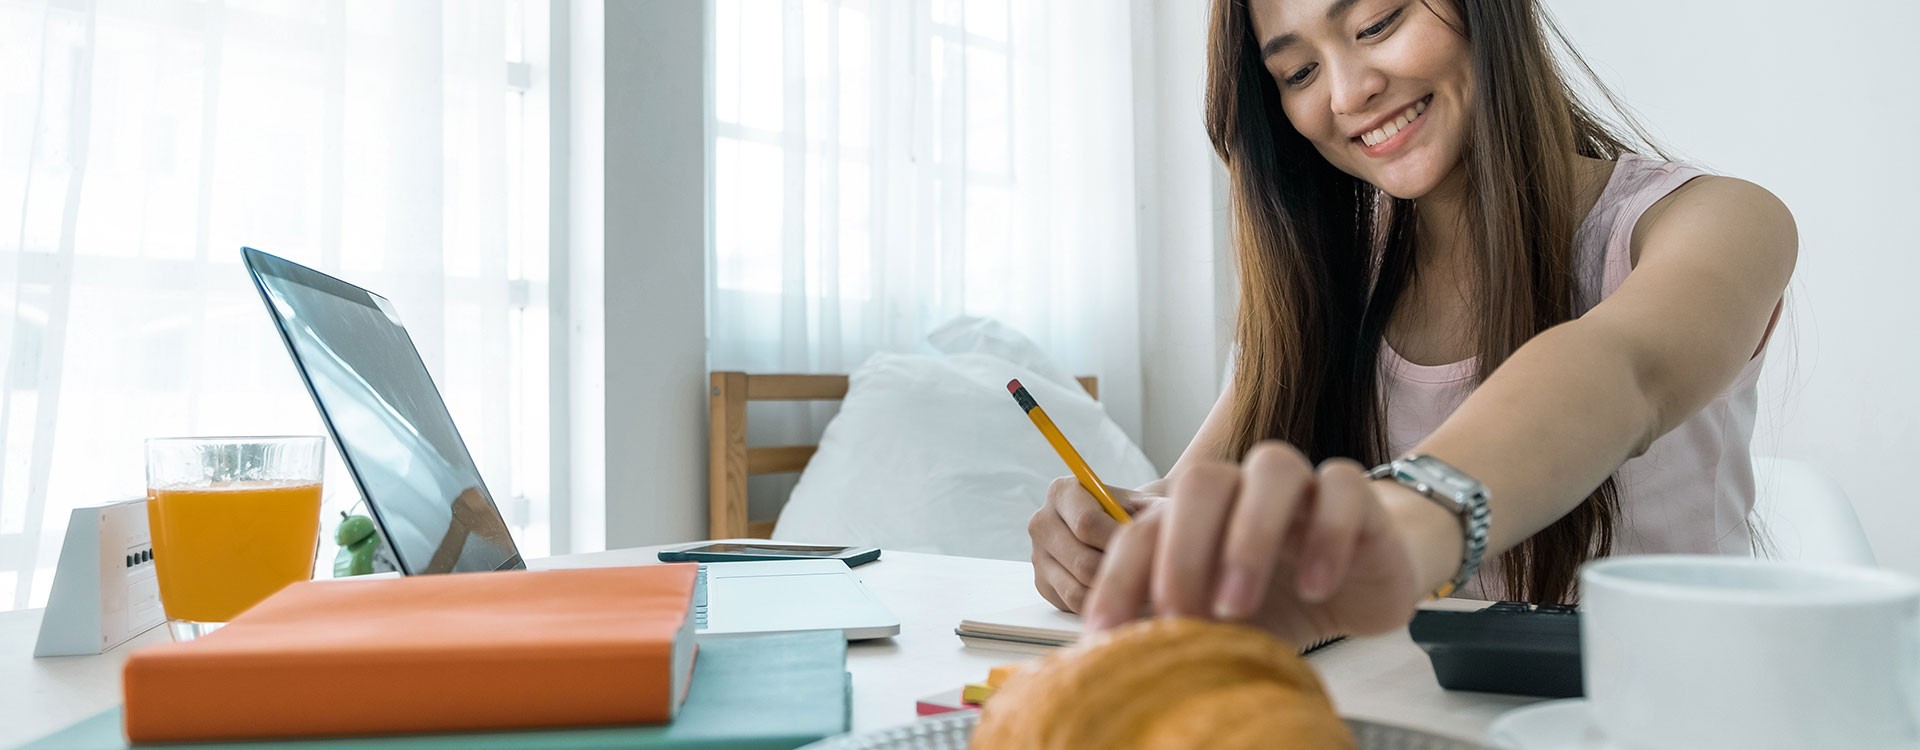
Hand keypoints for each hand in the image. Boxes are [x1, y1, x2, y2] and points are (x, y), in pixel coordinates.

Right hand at [1029, 478, 1163, 612]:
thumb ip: (1154, 511)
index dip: (1120, 543)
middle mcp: (1042, 521)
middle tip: (1147, 575)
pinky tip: (1119, 592)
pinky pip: (1072, 605)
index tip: (1146, 550)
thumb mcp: (1148, 504)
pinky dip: (1099, 603)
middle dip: (1120, 572)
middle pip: (1083, 562)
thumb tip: (1166, 527)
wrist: (1122, 528)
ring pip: (1078, 589)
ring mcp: (1037, 555)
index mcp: (1062, 491)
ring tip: (1139, 586)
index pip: (1087, 524)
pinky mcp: (1042, 584)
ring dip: (1112, 593)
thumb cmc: (1137, 514)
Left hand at [1082, 442, 1423, 646]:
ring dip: (1249, 535)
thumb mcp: (1220, 626)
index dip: (1119, 577)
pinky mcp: (1357, 498)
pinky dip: (1327, 535)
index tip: (1105, 633)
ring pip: (1273, 468)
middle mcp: (1245, 489)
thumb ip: (1175, 628)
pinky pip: (1342, 488)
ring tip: (1237, 604)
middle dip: (1182, 551)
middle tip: (1178, 615)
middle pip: (1203, 483)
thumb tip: (1111, 659)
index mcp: (1200, 516)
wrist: (1360, 589)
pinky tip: (1317, 587)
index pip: (1145, 530)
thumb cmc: (1280, 603)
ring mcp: (1302, 487)